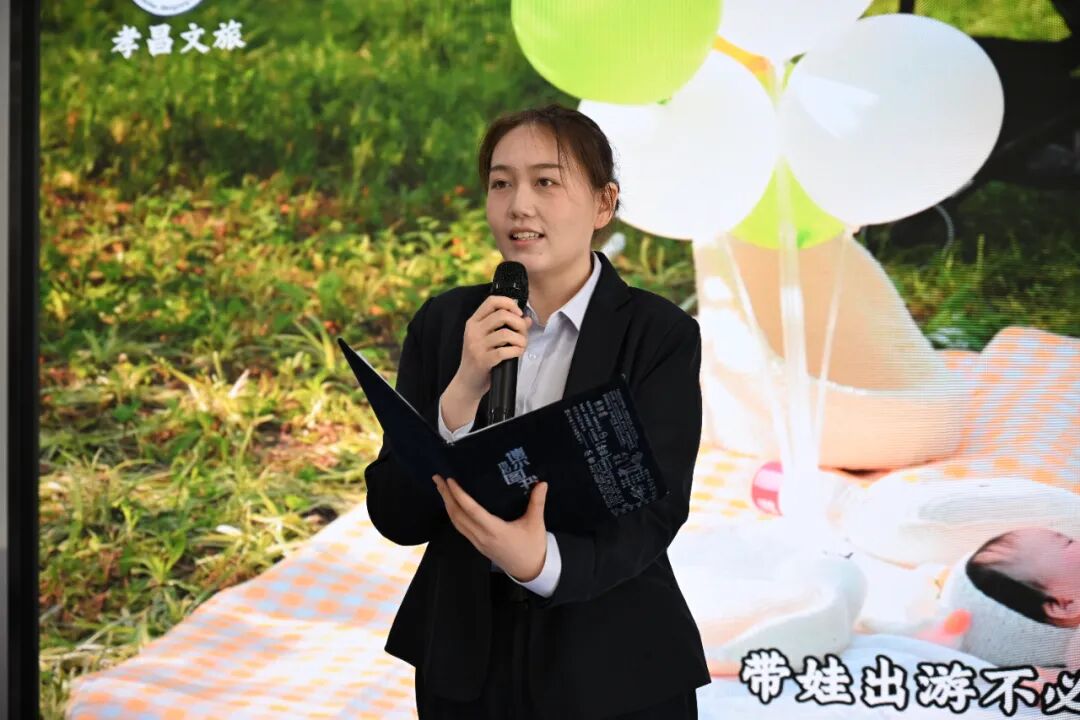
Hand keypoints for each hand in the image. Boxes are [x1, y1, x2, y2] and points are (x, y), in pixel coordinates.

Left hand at [432, 473, 547, 582]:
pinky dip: (453, 515)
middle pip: (457, 515)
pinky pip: (460, 528)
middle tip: (438, 479)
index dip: (459, 495)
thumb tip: (542, 483)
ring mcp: (478, 542)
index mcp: (495, 530)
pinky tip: (452, 505)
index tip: (450, 481)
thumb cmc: (533, 547)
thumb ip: (537, 502)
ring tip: (441, 488)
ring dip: (447, 504)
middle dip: (446, 496)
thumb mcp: (536, 524)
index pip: (472, 510)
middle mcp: (482, 537)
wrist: (530, 570)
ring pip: (456, 522)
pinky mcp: (478, 545)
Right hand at [449, 295, 532, 402]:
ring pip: (506, 334)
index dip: (509, 303)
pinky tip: (517, 353)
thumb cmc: (480, 359)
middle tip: (523, 333)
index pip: (491, 301)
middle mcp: (473, 331)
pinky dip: (516, 351)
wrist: (467, 383)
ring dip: (520, 339)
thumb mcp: (487, 340)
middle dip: (519, 323)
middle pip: (502, 315)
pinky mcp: (483, 360)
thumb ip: (506, 327)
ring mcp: (476, 346)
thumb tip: (526, 319)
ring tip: (522, 345)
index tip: (518, 313)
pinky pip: (505, 351)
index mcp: (473, 322)